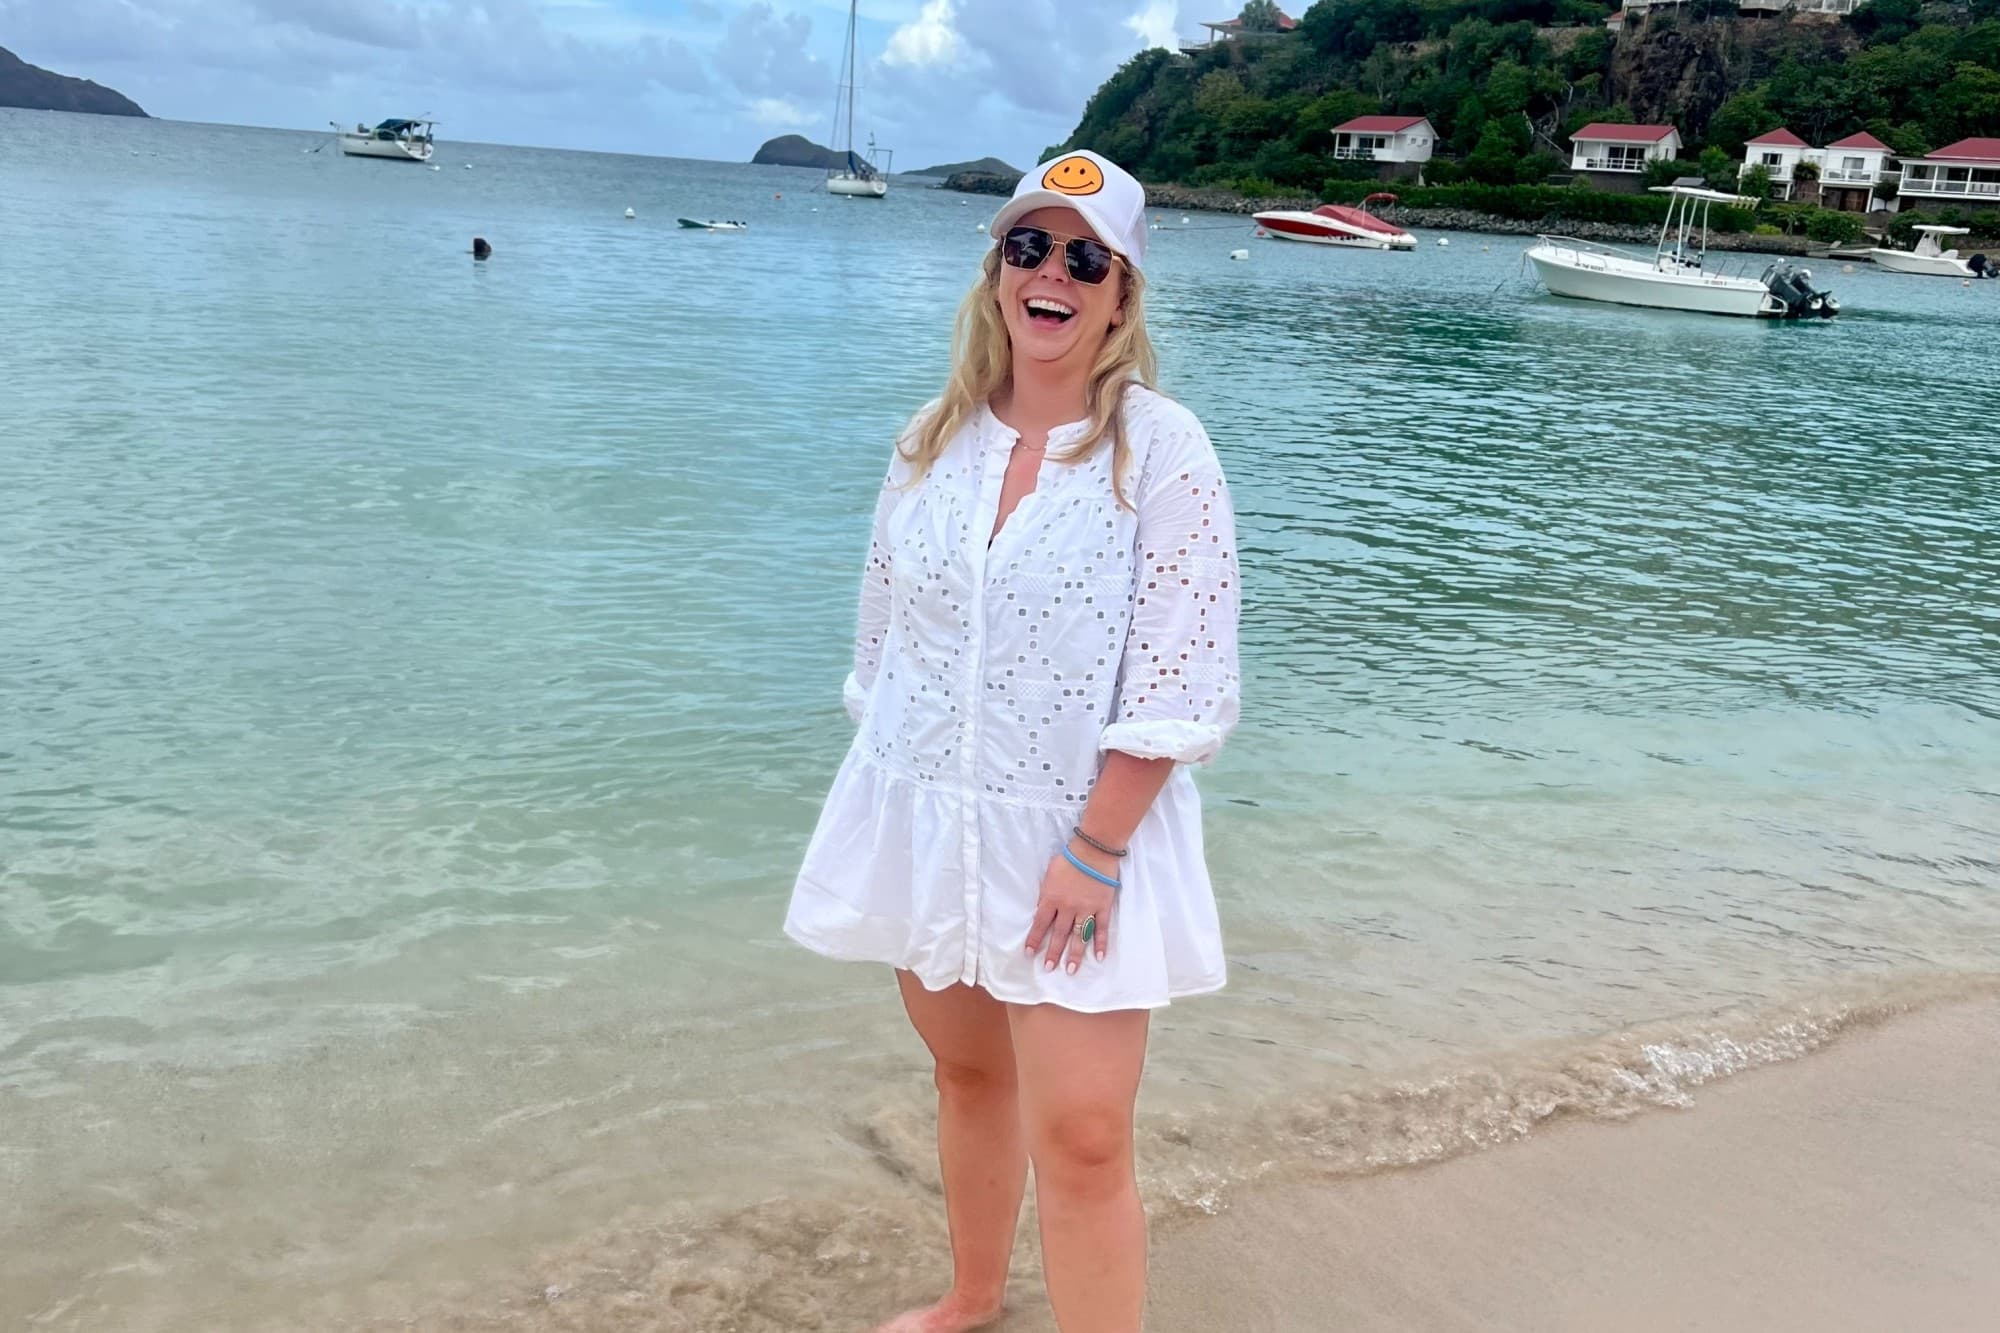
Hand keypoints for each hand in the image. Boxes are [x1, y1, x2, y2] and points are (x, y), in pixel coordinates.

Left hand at [1022, 842, 1117, 974]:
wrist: (1093, 850)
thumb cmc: (1069, 859)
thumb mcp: (1049, 874)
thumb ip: (1046, 893)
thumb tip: (1041, 909)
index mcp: (1052, 898)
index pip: (1040, 923)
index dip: (1034, 939)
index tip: (1029, 953)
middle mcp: (1068, 907)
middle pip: (1059, 934)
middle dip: (1053, 953)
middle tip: (1049, 968)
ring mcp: (1086, 909)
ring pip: (1079, 936)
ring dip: (1074, 955)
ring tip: (1070, 970)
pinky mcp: (1102, 907)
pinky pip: (1101, 929)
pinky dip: (1101, 943)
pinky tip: (1099, 957)